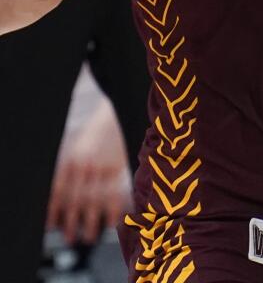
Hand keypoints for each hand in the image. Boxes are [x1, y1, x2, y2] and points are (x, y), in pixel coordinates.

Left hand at [46, 98, 130, 244]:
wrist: (115, 115)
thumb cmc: (94, 134)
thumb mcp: (75, 148)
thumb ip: (68, 170)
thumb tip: (60, 197)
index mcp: (70, 160)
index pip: (57, 191)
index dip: (53, 211)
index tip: (51, 227)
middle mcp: (84, 165)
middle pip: (76, 200)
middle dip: (71, 222)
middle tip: (70, 239)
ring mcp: (103, 167)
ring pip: (95, 200)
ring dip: (91, 222)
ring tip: (89, 237)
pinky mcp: (119, 167)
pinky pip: (115, 192)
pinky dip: (114, 210)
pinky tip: (111, 223)